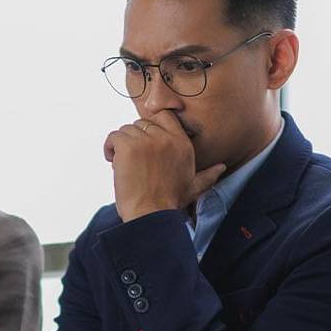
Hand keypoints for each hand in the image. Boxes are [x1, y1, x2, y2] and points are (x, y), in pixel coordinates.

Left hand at [103, 109, 226, 221]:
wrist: (151, 214)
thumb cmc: (169, 203)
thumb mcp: (193, 187)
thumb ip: (207, 175)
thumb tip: (221, 168)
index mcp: (182, 144)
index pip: (165, 116)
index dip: (151, 123)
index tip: (144, 138)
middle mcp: (166, 138)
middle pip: (142, 123)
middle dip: (134, 139)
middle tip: (132, 159)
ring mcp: (147, 141)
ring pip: (126, 130)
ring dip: (121, 145)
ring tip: (121, 163)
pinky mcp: (129, 147)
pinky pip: (114, 136)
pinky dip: (109, 147)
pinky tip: (112, 161)